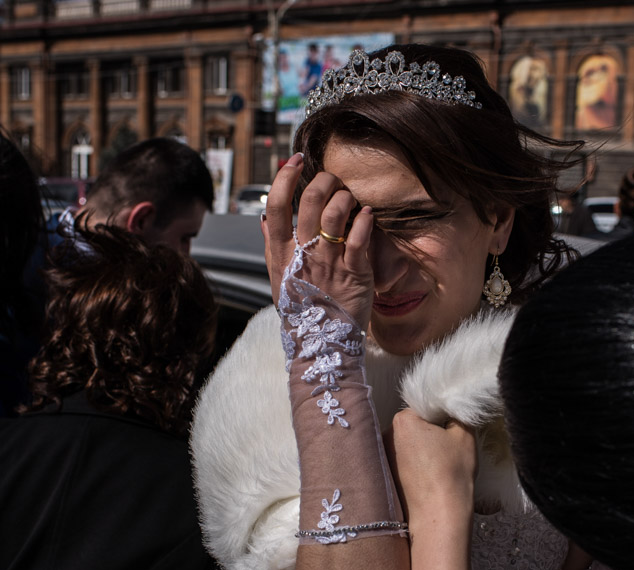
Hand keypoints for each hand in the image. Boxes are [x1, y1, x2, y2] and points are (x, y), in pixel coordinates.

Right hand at [263, 153, 375, 329]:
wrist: (322, 345)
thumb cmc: (302, 310)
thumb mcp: (279, 279)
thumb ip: (272, 247)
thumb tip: (265, 218)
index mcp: (281, 254)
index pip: (275, 207)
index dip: (284, 179)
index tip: (294, 161)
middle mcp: (303, 255)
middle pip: (308, 202)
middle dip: (323, 181)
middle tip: (333, 180)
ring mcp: (329, 263)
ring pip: (334, 215)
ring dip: (345, 197)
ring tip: (351, 199)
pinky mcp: (355, 273)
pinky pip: (360, 238)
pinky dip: (365, 220)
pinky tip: (368, 215)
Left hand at [390, 410, 476, 523]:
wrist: (439, 514)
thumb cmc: (451, 472)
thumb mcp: (464, 435)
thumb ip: (457, 415)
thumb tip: (452, 413)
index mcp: (402, 420)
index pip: (424, 408)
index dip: (442, 418)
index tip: (453, 432)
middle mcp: (386, 436)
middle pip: (414, 426)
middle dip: (431, 433)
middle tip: (449, 449)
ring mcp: (384, 457)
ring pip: (410, 445)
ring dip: (423, 450)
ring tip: (440, 465)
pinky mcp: (387, 475)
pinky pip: (406, 462)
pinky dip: (418, 465)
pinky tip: (431, 476)